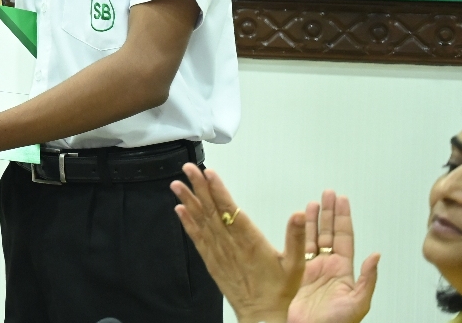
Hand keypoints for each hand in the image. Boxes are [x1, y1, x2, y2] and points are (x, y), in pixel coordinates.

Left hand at [172, 164, 303, 322]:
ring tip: (177, 183)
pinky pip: (197, 239)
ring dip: (189, 201)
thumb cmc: (279, 291)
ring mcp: (218, 253)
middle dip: (199, 187)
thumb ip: (296, 237)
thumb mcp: (296, 264)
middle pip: (212, 211)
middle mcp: (231, 245)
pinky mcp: (212, 262)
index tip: (209, 173)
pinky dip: (187, 223)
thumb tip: (299, 214)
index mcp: (250, 241)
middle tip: (189, 168)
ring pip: (201, 222)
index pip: (231, 210)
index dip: (218, 190)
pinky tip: (179, 209)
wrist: (262, 316)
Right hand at [288, 190, 378, 322]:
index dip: (343, 218)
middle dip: (329, 212)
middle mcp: (329, 266)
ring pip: (314, 237)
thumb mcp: (358, 303)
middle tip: (328, 193)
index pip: (344, 237)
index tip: (342, 200)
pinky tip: (299, 222)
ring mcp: (314, 269)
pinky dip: (299, 232)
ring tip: (313, 202)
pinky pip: (299, 247)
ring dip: (314, 219)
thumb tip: (376, 256)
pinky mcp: (299, 273)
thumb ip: (367, 279)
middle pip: (330, 232)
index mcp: (344, 271)